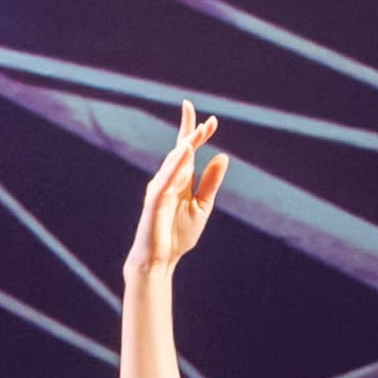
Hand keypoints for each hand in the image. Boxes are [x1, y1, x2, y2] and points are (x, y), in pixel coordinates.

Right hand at [123, 98, 227, 278]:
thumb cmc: (177, 236)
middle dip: (191, 132)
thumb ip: (210, 182)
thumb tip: (222, 156)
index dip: (199, 135)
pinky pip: (167, 179)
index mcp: (181, 181)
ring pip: (174, 161)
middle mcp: (169, 180)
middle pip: (181, 150)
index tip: (213, 121)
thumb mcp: (202, 206)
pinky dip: (176, 164)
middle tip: (204, 117)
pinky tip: (185, 151)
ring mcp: (160, 189)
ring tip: (200, 130)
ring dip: (187, 145)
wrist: (159, 260)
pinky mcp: (155, 201)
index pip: (189, 151)